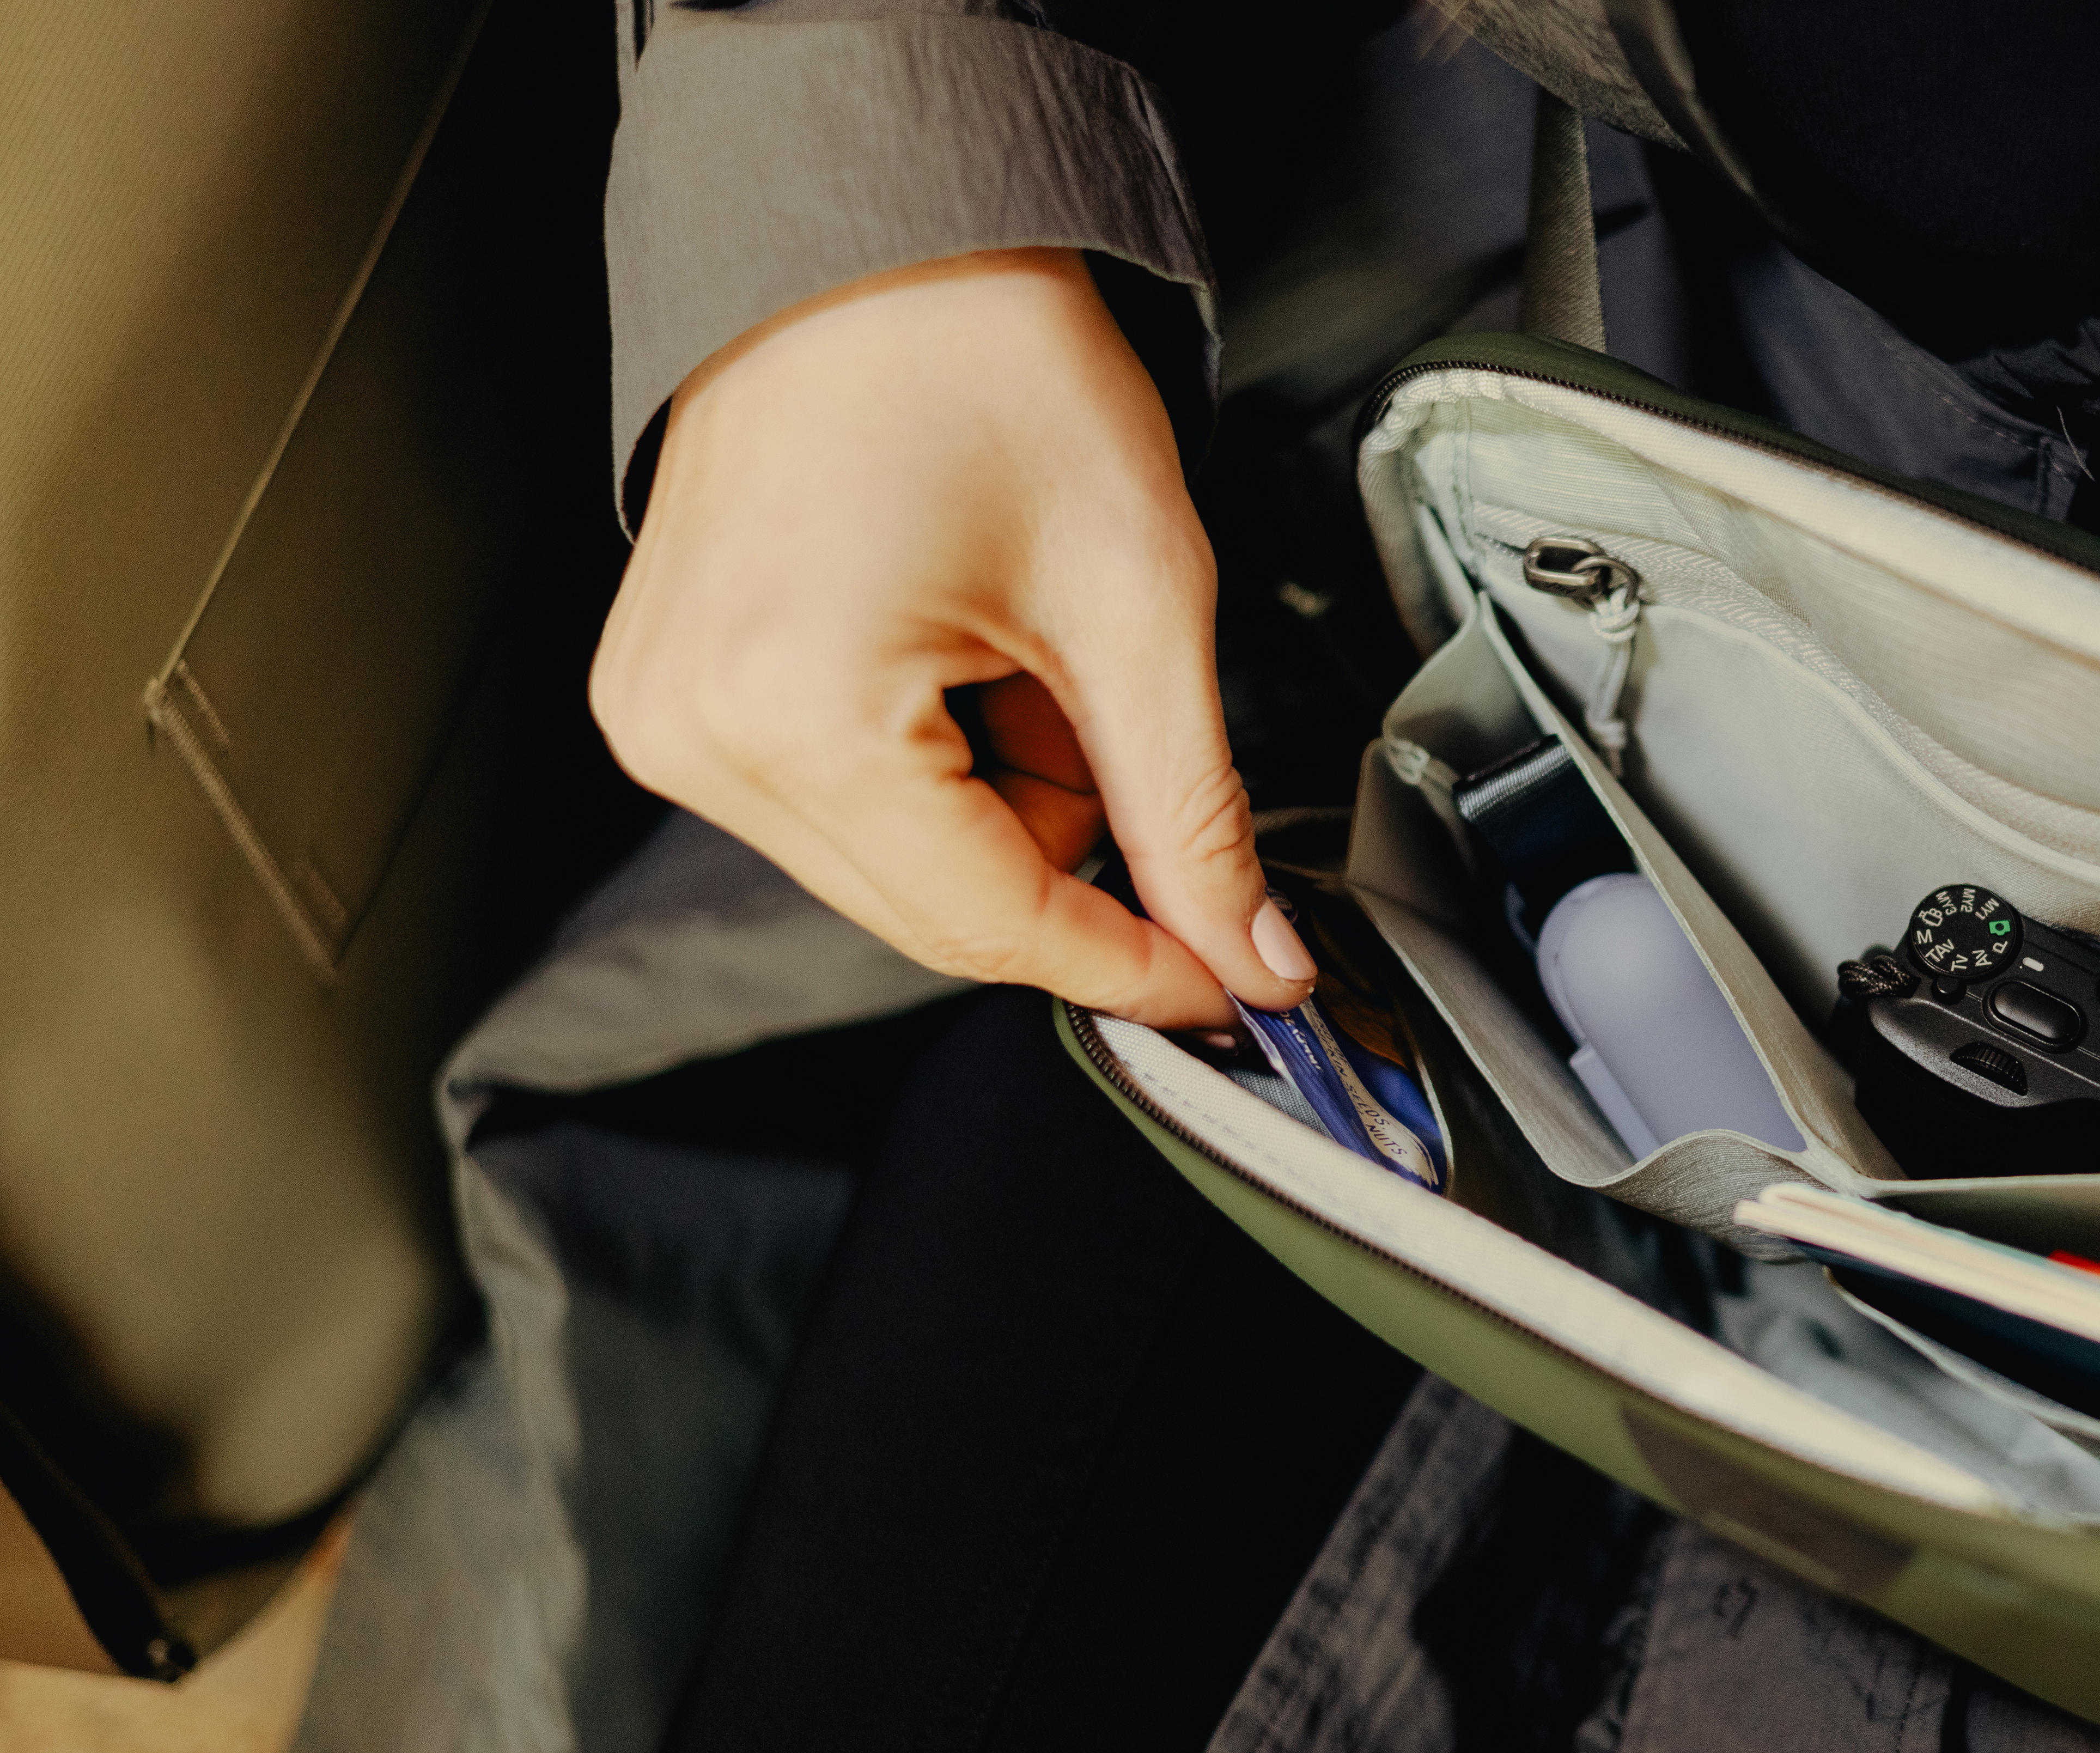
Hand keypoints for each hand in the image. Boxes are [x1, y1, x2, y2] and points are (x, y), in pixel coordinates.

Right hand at [593, 248, 1313, 1029]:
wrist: (878, 234)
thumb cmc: (985, 362)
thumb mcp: (1136, 604)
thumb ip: (1191, 814)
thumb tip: (1250, 958)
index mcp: (789, 714)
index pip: (990, 925)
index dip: (1133, 966)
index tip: (1234, 986)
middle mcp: (694, 735)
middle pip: (934, 914)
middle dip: (1069, 864)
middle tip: (1146, 756)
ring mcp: (663, 718)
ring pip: (894, 868)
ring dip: (1004, 802)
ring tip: (1031, 648)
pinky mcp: (669, 695)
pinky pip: (839, 803)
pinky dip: (940, 765)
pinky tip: (965, 650)